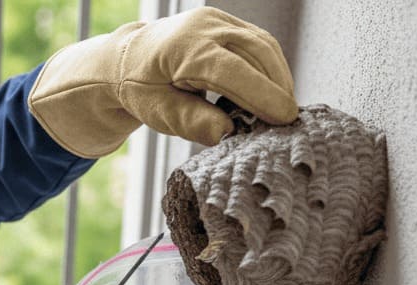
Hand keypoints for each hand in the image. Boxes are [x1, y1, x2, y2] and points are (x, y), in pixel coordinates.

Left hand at [27, 6, 297, 157]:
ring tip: (281, 109)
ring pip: (263, 45)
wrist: (129, 58)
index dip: (261, 94)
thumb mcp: (157, 112)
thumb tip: (224, 132)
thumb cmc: (143, 89)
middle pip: (255, 53)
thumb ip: (190, 122)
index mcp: (183, 49)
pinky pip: (259, 43)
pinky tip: (270, 91)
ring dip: (278, 77)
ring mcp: (218, 20)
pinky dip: (269, 68)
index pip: (230, 71)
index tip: (284, 117)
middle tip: (287, 121)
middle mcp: (204, 26)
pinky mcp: (228, 22)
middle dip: (276, 87)